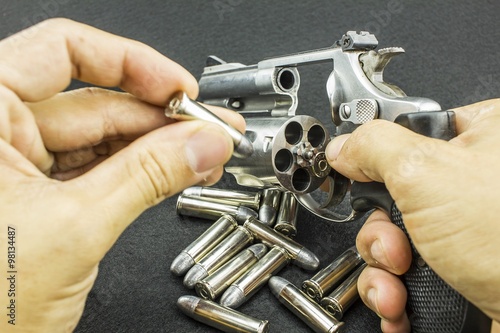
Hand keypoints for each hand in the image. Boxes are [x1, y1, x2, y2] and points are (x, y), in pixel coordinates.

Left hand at [0, 19, 243, 331]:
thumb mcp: (74, 228)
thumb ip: (148, 177)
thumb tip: (202, 144)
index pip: (64, 52)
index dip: (132, 64)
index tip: (179, 88)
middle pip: (95, 102)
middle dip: (162, 117)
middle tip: (211, 128)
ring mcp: (16, 165)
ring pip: (103, 138)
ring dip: (160, 146)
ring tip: (205, 152)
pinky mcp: (39, 195)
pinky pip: (99, 169)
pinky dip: (141, 171)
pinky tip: (177, 170)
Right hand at [326, 99, 499, 331]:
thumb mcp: (427, 173)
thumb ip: (375, 147)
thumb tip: (344, 145)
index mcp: (484, 138)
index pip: (409, 133)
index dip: (377, 159)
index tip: (359, 176)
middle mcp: (475, 185)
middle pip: (392, 195)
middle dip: (380, 231)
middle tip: (394, 247)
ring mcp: (465, 232)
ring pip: (392, 239)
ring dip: (381, 267)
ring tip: (398, 281)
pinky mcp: (456, 270)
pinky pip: (402, 274)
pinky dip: (392, 291)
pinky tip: (400, 303)